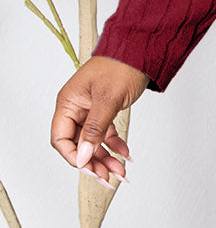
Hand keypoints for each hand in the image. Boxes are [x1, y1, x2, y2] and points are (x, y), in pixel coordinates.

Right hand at [50, 56, 149, 185]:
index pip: (61, 138)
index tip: (88, 167)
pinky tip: (125, 155)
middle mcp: (77, 107)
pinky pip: (106, 134)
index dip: (73, 155)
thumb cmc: (121, 65)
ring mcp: (90, 110)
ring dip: (106, 158)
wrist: (141, 49)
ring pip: (94, 142)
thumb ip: (95, 129)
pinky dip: (115, 145)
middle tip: (107, 177)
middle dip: (93, 162)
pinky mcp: (105, 110)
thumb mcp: (108, 99)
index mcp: (69, 102)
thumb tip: (83, 156)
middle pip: (78, 144)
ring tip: (120, 171)